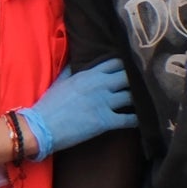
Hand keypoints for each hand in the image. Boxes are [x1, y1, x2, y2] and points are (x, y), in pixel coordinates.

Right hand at [16, 58, 137, 159]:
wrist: (41, 127)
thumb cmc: (49, 106)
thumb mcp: (60, 82)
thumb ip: (71, 70)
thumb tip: (75, 61)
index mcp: (88, 74)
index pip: (115, 62)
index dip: (126, 66)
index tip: (132, 71)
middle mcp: (99, 84)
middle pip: (128, 76)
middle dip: (136, 81)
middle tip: (143, 87)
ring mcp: (103, 102)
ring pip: (132, 96)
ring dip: (139, 100)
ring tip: (145, 103)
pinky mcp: (105, 121)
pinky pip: (129, 119)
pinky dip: (138, 120)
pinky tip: (142, 121)